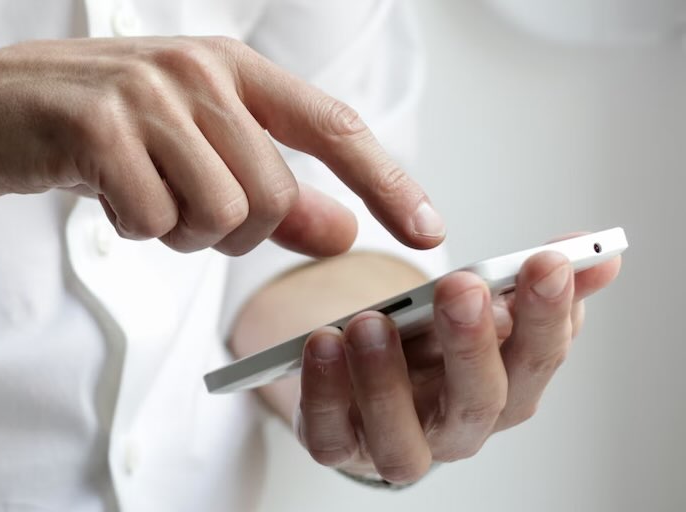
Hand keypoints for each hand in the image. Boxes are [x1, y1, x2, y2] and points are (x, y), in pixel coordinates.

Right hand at [0, 37, 444, 255]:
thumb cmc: (79, 128)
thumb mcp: (182, 149)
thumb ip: (266, 189)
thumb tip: (341, 231)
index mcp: (227, 66)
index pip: (332, 126)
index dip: (387, 182)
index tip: (428, 231)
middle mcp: (196, 70)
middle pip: (271, 196)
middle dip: (230, 232)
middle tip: (176, 212)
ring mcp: (147, 95)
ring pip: (219, 214)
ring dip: (177, 233)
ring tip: (136, 197)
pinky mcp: (98, 128)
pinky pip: (153, 221)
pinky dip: (131, 229)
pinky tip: (101, 194)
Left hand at [292, 238, 621, 483]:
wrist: (363, 379)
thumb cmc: (429, 345)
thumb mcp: (479, 307)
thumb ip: (530, 281)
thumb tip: (599, 253)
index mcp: (505, 389)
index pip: (538, 359)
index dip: (548, 315)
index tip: (547, 261)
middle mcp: (458, 428)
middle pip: (478, 402)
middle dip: (473, 344)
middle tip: (462, 287)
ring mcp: (396, 444)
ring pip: (401, 437)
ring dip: (386, 379)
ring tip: (371, 322)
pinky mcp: (338, 447)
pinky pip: (329, 436)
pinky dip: (324, 392)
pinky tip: (322, 343)